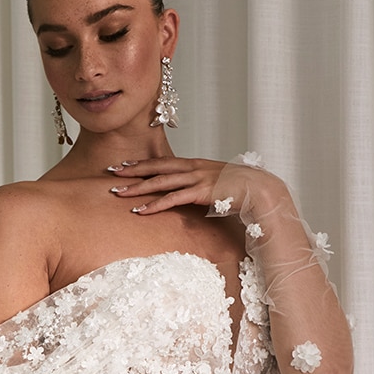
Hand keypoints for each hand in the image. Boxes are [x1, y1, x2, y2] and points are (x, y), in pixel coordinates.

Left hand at [107, 156, 284, 218]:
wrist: (262, 189)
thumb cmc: (242, 190)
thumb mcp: (218, 185)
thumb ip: (202, 188)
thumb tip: (191, 196)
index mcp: (196, 164)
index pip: (163, 162)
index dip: (142, 164)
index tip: (124, 166)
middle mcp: (193, 167)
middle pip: (156, 168)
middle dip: (132, 171)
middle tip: (110, 173)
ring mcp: (197, 178)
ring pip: (160, 182)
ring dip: (137, 188)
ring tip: (117, 194)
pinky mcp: (201, 192)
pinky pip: (173, 198)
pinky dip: (155, 205)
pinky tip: (140, 211)